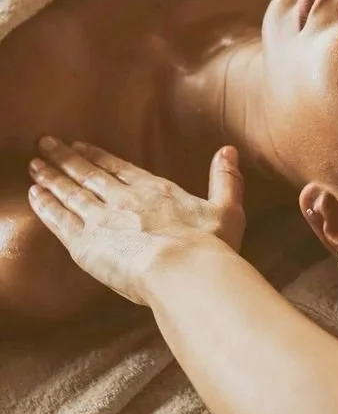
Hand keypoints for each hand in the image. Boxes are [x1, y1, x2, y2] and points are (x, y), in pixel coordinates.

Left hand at [27, 138, 245, 304]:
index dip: (98, 156)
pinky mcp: (86, 243)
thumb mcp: (227, 209)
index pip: (119, 168)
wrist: (184, 270)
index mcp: (155, 190)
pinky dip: (46, 206)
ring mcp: (103, 219)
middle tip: (45, 144)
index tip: (81, 145)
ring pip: (70, 193)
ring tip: (34, 164)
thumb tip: (228, 150)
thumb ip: (226, 179)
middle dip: (66, 158)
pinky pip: (59, 220)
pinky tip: (34, 196)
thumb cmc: (209, 245)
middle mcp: (125, 199)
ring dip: (51, 177)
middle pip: (89, 174)